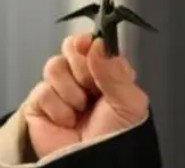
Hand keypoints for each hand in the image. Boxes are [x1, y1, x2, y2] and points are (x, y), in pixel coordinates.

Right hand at [23, 33, 148, 157]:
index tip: (93, 49)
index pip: (95, 42)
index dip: (92, 43)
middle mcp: (85, 76)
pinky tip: (68, 120)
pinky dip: (58, 107)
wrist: (99, 162)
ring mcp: (62, 89)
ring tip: (82, 107)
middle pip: (71, 47)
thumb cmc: (119, 134)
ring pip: (54, 65)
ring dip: (70, 88)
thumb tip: (97, 43)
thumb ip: (114, 71)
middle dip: (82, 67)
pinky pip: (41, 90)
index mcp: (108, 71)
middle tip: (92, 87)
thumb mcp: (130, 100)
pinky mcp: (41, 104)